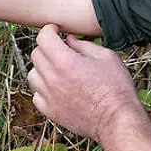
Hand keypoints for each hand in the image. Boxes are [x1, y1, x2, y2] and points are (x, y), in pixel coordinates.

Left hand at [27, 24, 145, 142]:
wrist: (116, 121)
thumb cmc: (117, 88)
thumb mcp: (106, 57)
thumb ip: (84, 45)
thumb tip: (69, 41)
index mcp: (65, 62)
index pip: (43, 38)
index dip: (49, 30)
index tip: (56, 30)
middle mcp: (52, 78)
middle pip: (36, 55)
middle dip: (47, 47)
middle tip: (61, 48)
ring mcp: (49, 97)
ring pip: (33, 74)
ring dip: (43, 68)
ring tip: (58, 69)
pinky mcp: (51, 112)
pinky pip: (37, 95)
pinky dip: (43, 88)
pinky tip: (57, 87)